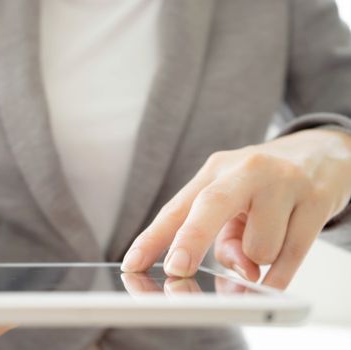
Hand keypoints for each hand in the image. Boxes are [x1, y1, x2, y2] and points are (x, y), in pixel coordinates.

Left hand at [121, 129, 350, 288]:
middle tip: (177, 269)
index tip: (131, 263)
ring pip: (259, 247)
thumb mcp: (236, 202)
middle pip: (211, 205)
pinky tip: (273, 277)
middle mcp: (246, 171)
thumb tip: (240, 271)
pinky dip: (278, 277)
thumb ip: (226, 236)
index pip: (177, 207)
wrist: (320, 154)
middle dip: (190, 241)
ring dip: (257, 261)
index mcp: (215, 171)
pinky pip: (292, 254)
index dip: (151, 239)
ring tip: (269, 238)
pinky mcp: (315, 200)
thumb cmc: (264, 184)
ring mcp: (283, 182)